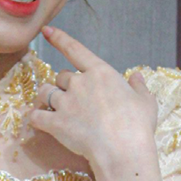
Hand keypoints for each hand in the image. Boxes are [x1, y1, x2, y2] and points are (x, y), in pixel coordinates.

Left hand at [27, 25, 158, 167]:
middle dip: (65, 85)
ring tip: (51, 107)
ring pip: (45, 92)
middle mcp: (79, 83)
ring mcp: (65, 102)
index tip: (46, 31)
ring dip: (46, 97)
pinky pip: (36, 117)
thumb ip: (139, 87)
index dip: (59, 39)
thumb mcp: (145, 102)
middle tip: (74, 100)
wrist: (122, 149)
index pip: (75, 50)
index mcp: (101, 73)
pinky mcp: (55, 123)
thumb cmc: (138, 125)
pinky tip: (38, 121)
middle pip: (62, 76)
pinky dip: (35, 118)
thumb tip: (137, 77)